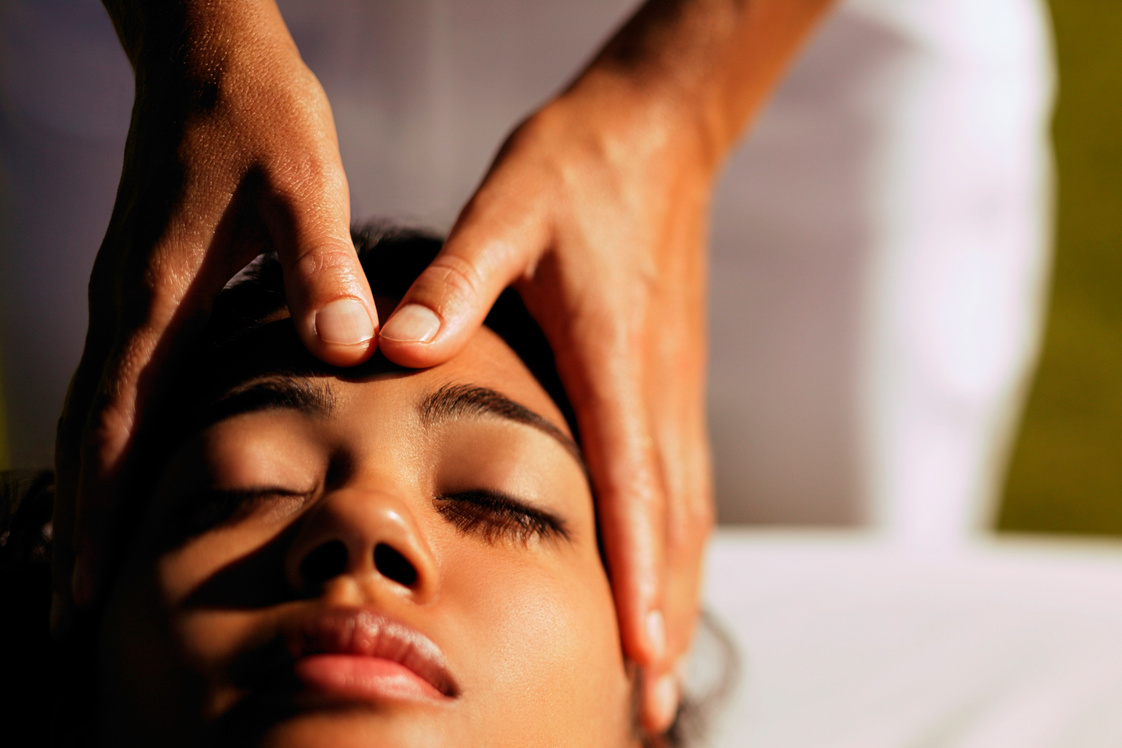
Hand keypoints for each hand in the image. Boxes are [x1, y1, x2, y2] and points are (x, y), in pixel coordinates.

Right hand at [53, 4, 376, 629]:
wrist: (210, 58)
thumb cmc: (258, 117)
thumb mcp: (303, 184)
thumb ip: (319, 266)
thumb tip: (342, 348)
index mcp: (160, 294)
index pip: (119, 422)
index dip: (106, 507)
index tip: (92, 583)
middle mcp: (129, 305)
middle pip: (91, 435)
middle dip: (80, 523)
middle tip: (70, 609)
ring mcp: (132, 297)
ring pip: (98, 413)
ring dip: (91, 490)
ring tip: (89, 565)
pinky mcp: (150, 287)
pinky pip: (120, 383)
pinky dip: (114, 442)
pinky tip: (132, 472)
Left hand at [377, 78, 714, 730]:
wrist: (655, 132)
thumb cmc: (577, 170)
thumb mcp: (506, 208)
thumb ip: (456, 281)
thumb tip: (397, 346)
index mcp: (614, 354)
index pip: (631, 483)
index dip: (637, 573)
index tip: (638, 651)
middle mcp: (654, 386)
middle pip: (671, 523)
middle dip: (663, 616)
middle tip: (652, 705)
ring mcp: (671, 387)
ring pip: (686, 512)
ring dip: (677, 594)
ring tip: (660, 671)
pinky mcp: (670, 380)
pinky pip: (682, 482)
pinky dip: (676, 548)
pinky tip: (663, 581)